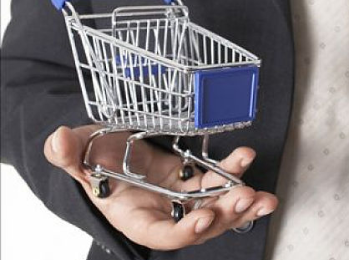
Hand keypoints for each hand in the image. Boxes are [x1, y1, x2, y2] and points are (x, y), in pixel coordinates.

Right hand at [43, 125, 277, 249]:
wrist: (109, 148)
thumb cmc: (93, 158)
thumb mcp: (79, 154)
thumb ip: (69, 154)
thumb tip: (58, 140)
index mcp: (136, 217)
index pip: (162, 234)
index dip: (184, 232)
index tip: (204, 218)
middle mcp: (164, 213)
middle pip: (200, 225)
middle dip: (225, 215)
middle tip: (244, 198)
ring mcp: (183, 198)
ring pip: (217, 208)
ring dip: (241, 203)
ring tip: (263, 196)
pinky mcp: (195, 180)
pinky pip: (220, 182)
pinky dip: (236, 174)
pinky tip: (248, 162)